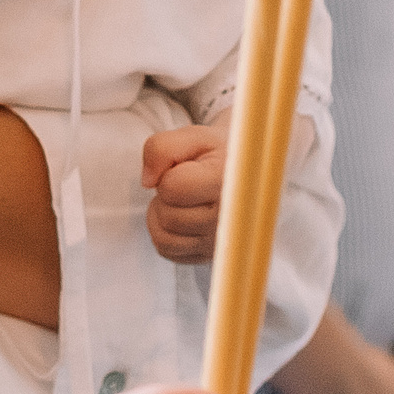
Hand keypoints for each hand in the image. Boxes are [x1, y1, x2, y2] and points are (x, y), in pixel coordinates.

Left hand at [140, 124, 224, 262]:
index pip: (173, 188)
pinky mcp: (210, 256)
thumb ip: (162, 147)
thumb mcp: (193, 137)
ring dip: (162, 214)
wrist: (246, 174)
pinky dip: (163, 232)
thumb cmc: (217, 154)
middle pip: (167, 216)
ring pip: (164, 238)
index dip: (168, 173)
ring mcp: (222, 243)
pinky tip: (180, 215)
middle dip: (165, 195)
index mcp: (230, 184)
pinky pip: (166, 250)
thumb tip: (147, 182)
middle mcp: (230, 221)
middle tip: (185, 182)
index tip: (186, 167)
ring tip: (182, 198)